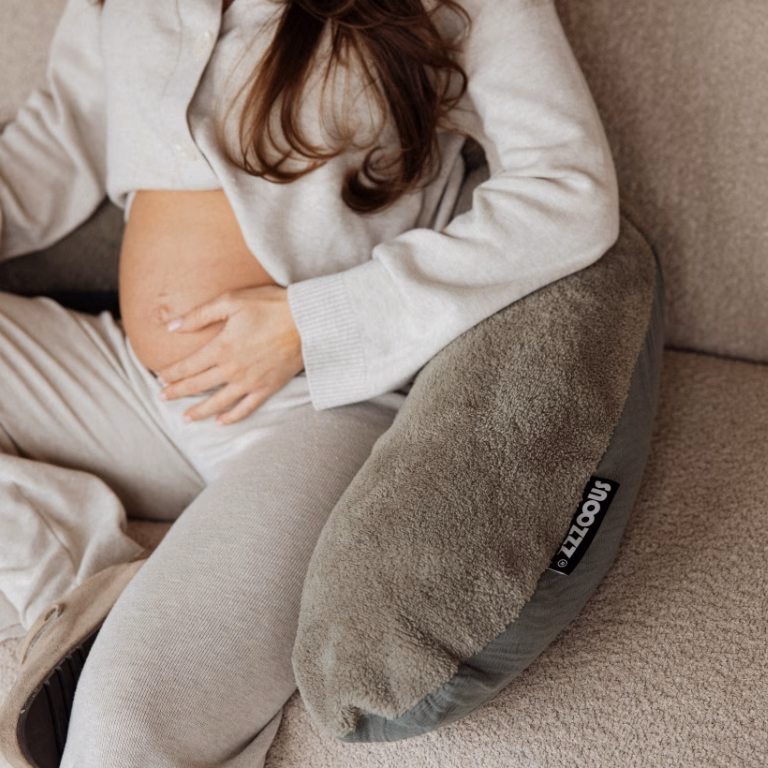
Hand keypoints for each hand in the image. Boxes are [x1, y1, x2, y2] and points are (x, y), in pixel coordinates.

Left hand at [156, 285, 303, 424]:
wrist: (308, 320)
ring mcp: (251, 382)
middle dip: (178, 393)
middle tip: (163, 398)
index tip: (160, 379)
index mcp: (221, 348)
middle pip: (198, 386)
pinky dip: (233, 417)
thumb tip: (172, 327)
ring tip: (186, 418)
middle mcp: (232, 369)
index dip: (172, 374)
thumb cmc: (270, 305)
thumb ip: (200, 315)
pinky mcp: (268, 388)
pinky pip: (246, 408)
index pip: (188, 366)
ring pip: (219, 403)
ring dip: (199, 412)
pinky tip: (222, 422)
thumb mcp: (231, 301)